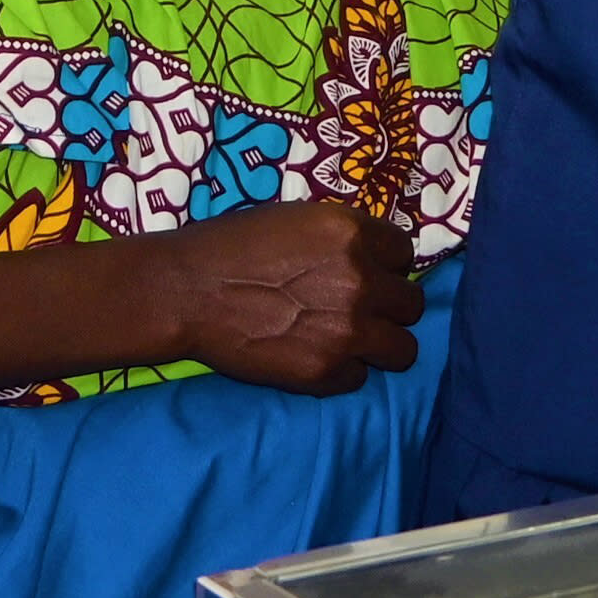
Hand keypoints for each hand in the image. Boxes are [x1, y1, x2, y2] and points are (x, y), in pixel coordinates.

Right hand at [135, 202, 421, 394]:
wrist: (185, 292)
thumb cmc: (231, 246)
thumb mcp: (295, 220)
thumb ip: (342, 238)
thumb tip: (371, 259)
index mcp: (352, 234)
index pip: (404, 254)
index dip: (385, 266)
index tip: (368, 274)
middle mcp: (360, 280)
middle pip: (411, 305)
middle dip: (389, 308)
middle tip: (358, 310)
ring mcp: (347, 330)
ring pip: (403, 350)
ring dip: (380, 345)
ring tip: (349, 341)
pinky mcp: (327, 371)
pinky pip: (360, 378)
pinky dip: (342, 371)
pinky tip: (314, 356)